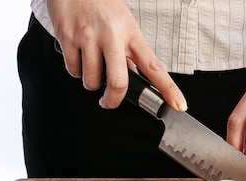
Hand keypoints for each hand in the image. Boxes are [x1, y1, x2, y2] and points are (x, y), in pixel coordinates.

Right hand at [46, 0, 185, 110]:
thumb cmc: (101, 3)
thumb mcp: (124, 23)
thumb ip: (129, 51)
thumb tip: (133, 76)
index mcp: (131, 33)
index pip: (154, 67)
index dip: (169, 89)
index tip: (178, 104)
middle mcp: (112, 35)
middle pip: (119, 82)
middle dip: (113, 99)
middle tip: (109, 101)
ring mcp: (88, 36)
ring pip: (92, 80)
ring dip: (92, 82)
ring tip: (92, 66)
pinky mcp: (67, 36)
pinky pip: (73, 70)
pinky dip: (76, 70)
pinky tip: (79, 56)